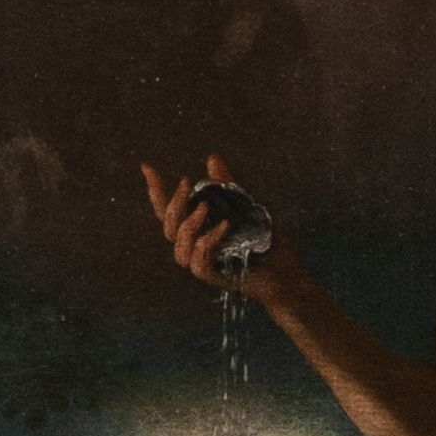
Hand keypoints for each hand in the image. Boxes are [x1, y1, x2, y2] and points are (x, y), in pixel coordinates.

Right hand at [139, 152, 299, 302]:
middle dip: (173, 204)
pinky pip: (199, 265)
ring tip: (205, 207)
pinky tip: (222, 227)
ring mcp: (205, 264)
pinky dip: (206, 244)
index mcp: (199, 230)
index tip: (147, 166)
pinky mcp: (218, 277)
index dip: (156, 191)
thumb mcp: (245, 205)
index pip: (168, 212)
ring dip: (188, 225)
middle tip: (186, 183)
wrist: (289, 271)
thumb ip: (225, 185)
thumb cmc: (267, 241)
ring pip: (179, 249)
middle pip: (169, 229)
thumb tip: (211, 158)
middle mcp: (197, 247)